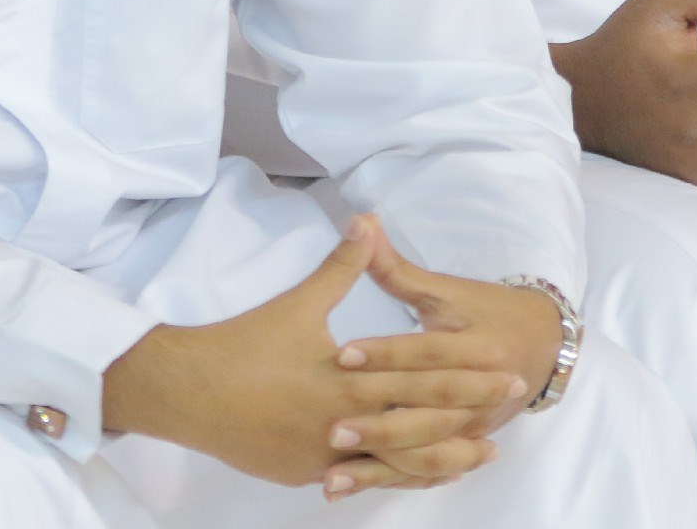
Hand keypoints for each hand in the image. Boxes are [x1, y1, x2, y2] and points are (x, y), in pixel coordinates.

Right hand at [101, 217, 526, 496]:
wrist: (186, 393)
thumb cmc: (245, 344)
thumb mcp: (299, 303)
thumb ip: (342, 266)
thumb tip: (367, 220)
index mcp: (344, 381)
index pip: (419, 380)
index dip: (467, 377)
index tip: (506, 372)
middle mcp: (338, 425)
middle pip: (418, 427)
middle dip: (469, 418)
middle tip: (510, 407)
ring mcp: (321, 457)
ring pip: (395, 464)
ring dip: (441, 458)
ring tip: (482, 455)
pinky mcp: (305, 474)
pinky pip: (363, 478)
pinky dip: (396, 473)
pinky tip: (422, 471)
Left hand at [327, 245, 564, 489]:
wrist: (544, 345)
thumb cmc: (489, 310)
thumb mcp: (448, 289)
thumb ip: (399, 269)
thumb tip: (362, 226)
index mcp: (480, 346)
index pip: (430, 353)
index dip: (388, 353)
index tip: (342, 355)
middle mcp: (484, 392)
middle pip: (429, 412)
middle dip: (381, 423)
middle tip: (332, 428)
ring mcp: (476, 426)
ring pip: (426, 451)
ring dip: (381, 465)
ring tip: (333, 473)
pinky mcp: (466, 445)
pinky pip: (426, 470)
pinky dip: (389, 481)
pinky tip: (348, 487)